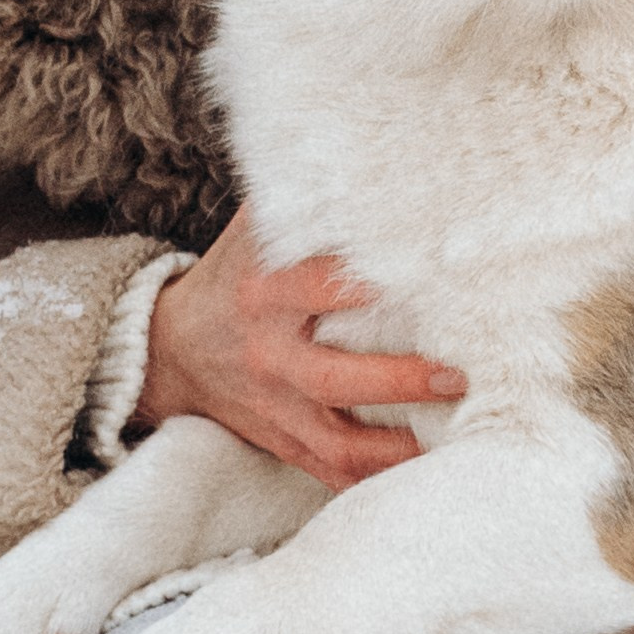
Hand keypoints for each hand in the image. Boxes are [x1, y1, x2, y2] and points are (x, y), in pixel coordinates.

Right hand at [136, 211, 466, 488]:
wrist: (174, 351)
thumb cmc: (235, 277)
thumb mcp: (256, 231)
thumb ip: (302, 201)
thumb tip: (367, 154)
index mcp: (265, 292)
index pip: (320, 286)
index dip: (371, 284)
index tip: (428, 277)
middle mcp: (268, 355)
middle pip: (334, 378)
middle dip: (400, 379)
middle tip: (459, 372)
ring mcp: (276, 410)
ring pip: (338, 442)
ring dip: (397, 448)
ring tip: (453, 436)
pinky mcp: (284, 445)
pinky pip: (331, 475)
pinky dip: (374, 480)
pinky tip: (421, 475)